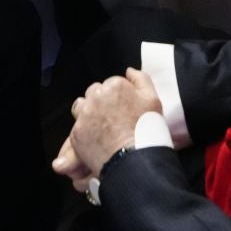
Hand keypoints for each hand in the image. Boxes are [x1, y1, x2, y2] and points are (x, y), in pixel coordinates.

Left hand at [53, 68, 161, 190]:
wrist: (134, 159)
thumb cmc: (146, 130)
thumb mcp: (153, 99)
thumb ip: (141, 79)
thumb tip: (129, 71)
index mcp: (114, 86)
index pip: (111, 84)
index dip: (117, 97)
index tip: (123, 109)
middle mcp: (95, 97)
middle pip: (94, 93)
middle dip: (101, 102)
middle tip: (113, 119)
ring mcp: (84, 115)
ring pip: (81, 107)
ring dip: (88, 113)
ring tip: (102, 128)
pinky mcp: (76, 133)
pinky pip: (77, 127)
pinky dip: (85, 132)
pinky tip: (97, 140)